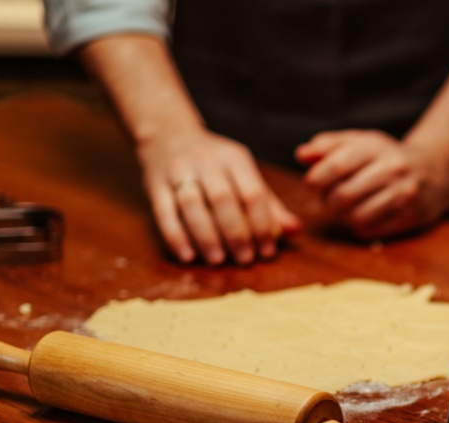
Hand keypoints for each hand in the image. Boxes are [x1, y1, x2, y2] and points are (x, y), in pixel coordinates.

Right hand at [139, 128, 300, 264]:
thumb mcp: (244, 175)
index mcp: (235, 158)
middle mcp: (206, 160)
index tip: (267, 251)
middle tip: (245, 260)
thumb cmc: (216, 166)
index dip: (262, 225)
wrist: (169, 136)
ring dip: (207, 237)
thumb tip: (294, 231)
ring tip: (218, 261)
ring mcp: (178, 170)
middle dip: (236, 234)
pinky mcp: (155, 184)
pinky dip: (176, 236)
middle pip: (223, 200)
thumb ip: (269, 204)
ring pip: (192, 205)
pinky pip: (164, 212)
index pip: (253, 193)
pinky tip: (188, 256)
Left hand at [296, 130, 448, 238]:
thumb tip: (302, 155)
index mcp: (376, 147)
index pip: (336, 166)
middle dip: (327, 201)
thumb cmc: (387, 157)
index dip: (316, 180)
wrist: (435, 170)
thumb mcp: (361, 142)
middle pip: (343, 195)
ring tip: (346, 207)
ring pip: (356, 216)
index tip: (313, 185)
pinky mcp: (410, 217)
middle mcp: (392, 169)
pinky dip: (359, 226)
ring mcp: (404, 195)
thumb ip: (329, 145)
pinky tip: (363, 214)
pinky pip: (370, 230)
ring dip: (343, 216)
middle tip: (328, 199)